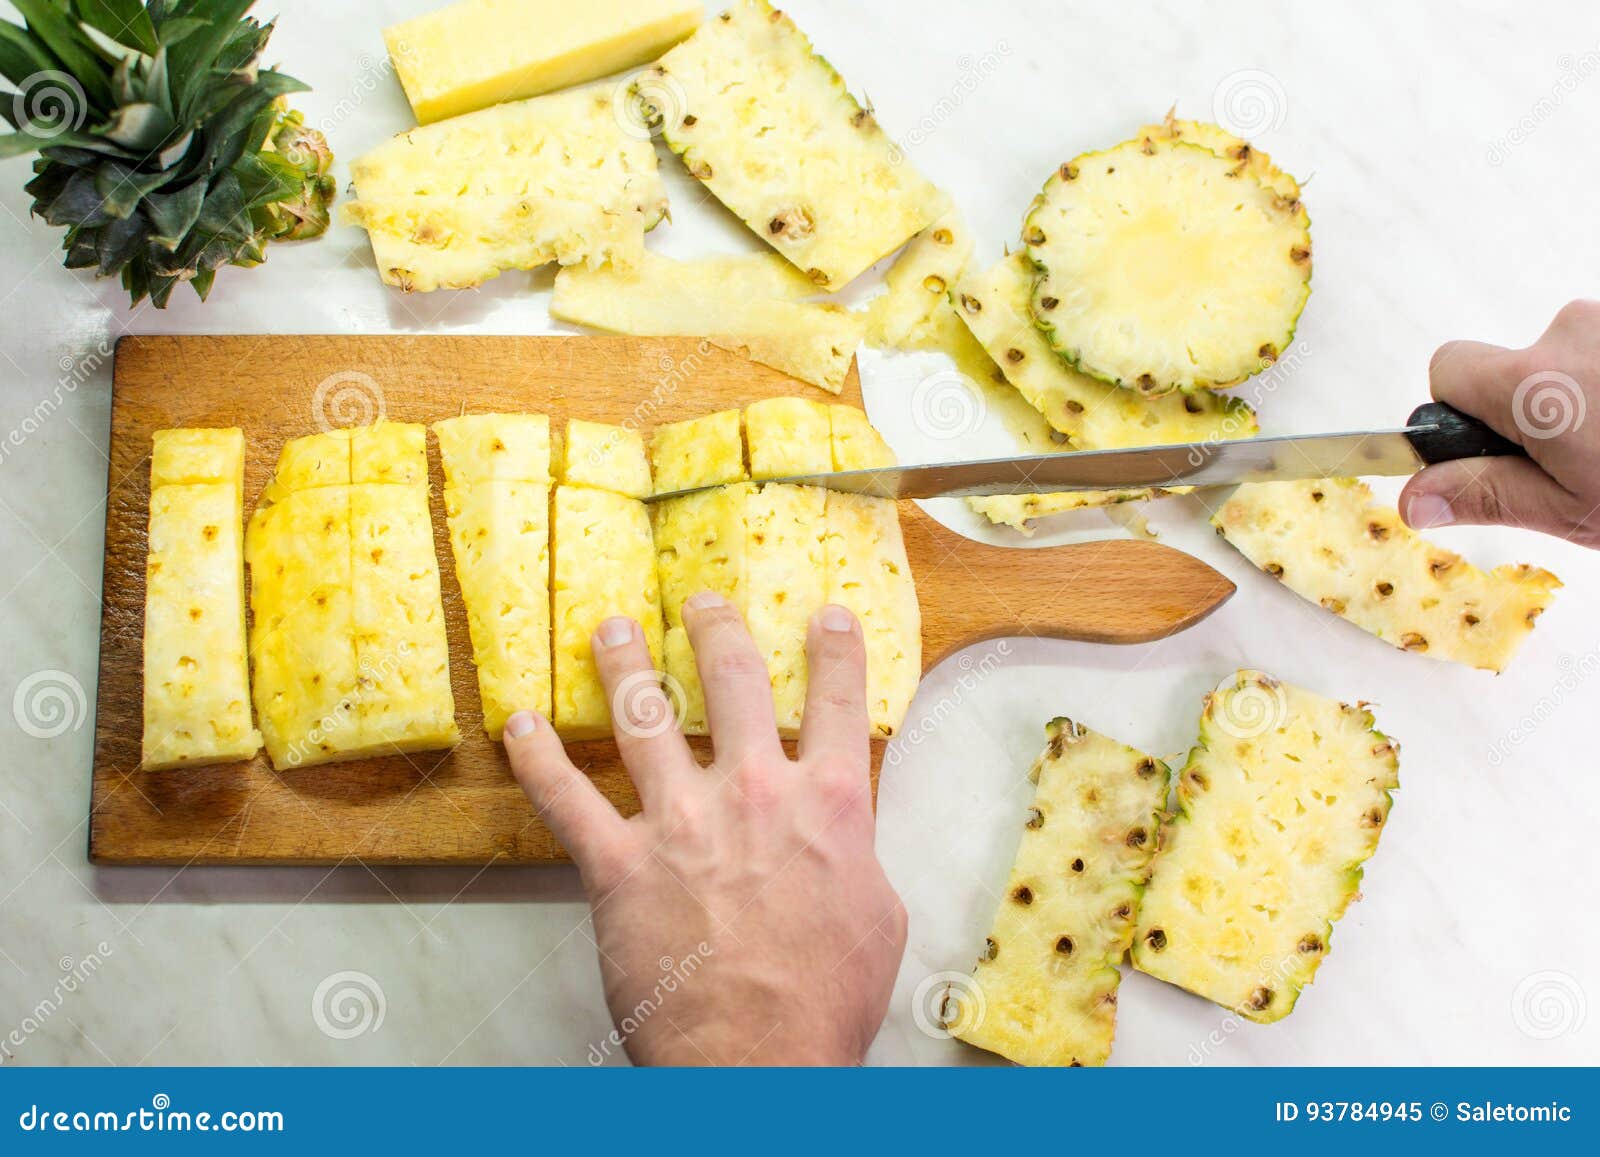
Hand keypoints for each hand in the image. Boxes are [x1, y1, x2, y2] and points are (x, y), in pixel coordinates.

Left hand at [501, 593, 906, 1065]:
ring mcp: (683, 822)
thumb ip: (855, 853)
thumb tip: (843, 832)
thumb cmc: (824, 1000)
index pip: (837, 703)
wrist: (759, 1059)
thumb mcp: (877, 915)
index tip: (827, 616)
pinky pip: (566, 797)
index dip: (835, 651)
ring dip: (625, 662)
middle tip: (702, 601)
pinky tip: (520, 726)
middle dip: (717, 628)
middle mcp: (755, 793)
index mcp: (829, 804)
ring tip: (611, 628)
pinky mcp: (621, 864)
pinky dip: (538, 757)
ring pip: (646, 716)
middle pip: (735, 681)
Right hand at [1401, 299, 1599, 545]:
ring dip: (1580, 395)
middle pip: (1511, 364)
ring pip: (1565, 357)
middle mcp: (1571, 331)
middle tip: (1580, 456)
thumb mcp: (1574, 508)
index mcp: (1533, 383)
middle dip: (1531, 406)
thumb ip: (1488, 494)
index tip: (1500, 446)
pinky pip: (1598, 350)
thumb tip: (1413, 497)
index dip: (1462, 411)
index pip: (1449, 368)